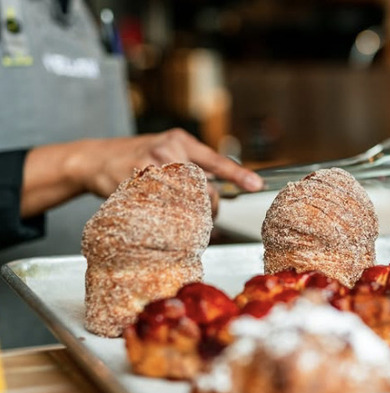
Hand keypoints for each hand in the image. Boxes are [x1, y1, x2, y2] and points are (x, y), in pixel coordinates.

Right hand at [21, 129, 263, 217]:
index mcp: (180, 141)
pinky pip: (163, 207)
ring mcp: (150, 166)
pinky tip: (163, 214)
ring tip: (185, 216)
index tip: (256, 184)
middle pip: (204, 187)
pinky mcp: (135, 183)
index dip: (238, 174)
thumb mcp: (167, 151)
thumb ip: (192, 165)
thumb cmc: (137, 158)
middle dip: (210, 205)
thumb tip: (221, 189)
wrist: (96, 158)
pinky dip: (169, 216)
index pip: (216, 160)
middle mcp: (168, 150)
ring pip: (186, 200)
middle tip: (207, 214)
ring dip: (191, 214)